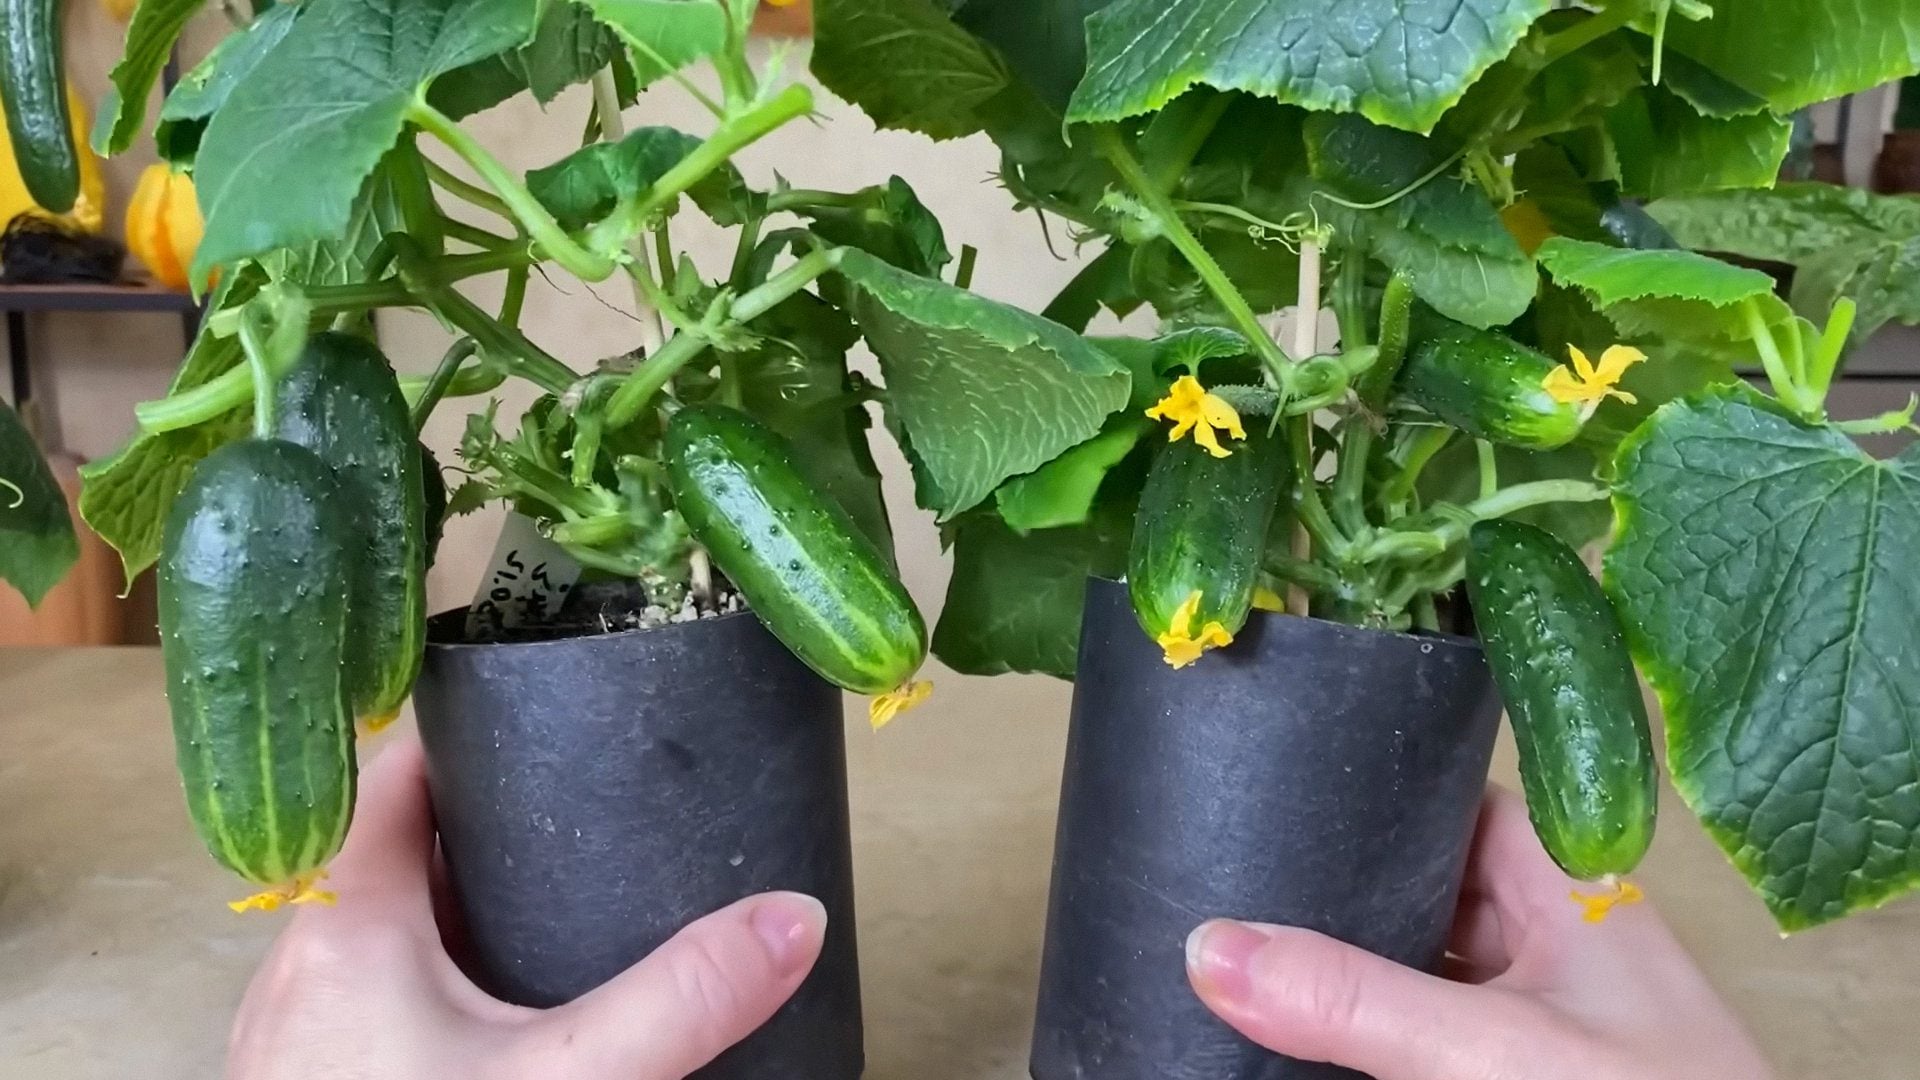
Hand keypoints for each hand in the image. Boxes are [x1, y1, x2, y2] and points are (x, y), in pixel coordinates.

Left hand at [227, 733, 825, 1079]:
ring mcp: (295, 1033)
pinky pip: (372, 995)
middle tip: (584, 809)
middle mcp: (299, 963)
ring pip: (380, 927)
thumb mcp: (568, 1078)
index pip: (396, 770)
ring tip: (556, 898)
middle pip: (392, 849)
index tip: (549, 709)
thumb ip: (681, 999)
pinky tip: (501, 1012)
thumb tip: (794, 918)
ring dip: (458, 905)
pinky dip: (436, 978)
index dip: (470, 729)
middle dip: (488, 827)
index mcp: (344, 921)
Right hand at [1185, 787, 1774, 1079]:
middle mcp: (1555, 948)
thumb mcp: (1486, 1053)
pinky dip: (1366, 1041)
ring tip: (1245, 954)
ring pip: (1417, 971)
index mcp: (1571, 892)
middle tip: (1231, 879)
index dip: (1374, 792)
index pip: (1454, 804)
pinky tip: (1301, 1042)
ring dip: (1346, 974)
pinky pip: (1422, 1042)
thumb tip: (1210, 947)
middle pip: (1421, 888)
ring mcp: (1538, 1025)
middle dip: (1338, 890)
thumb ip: (1353, 1002)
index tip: (1276, 785)